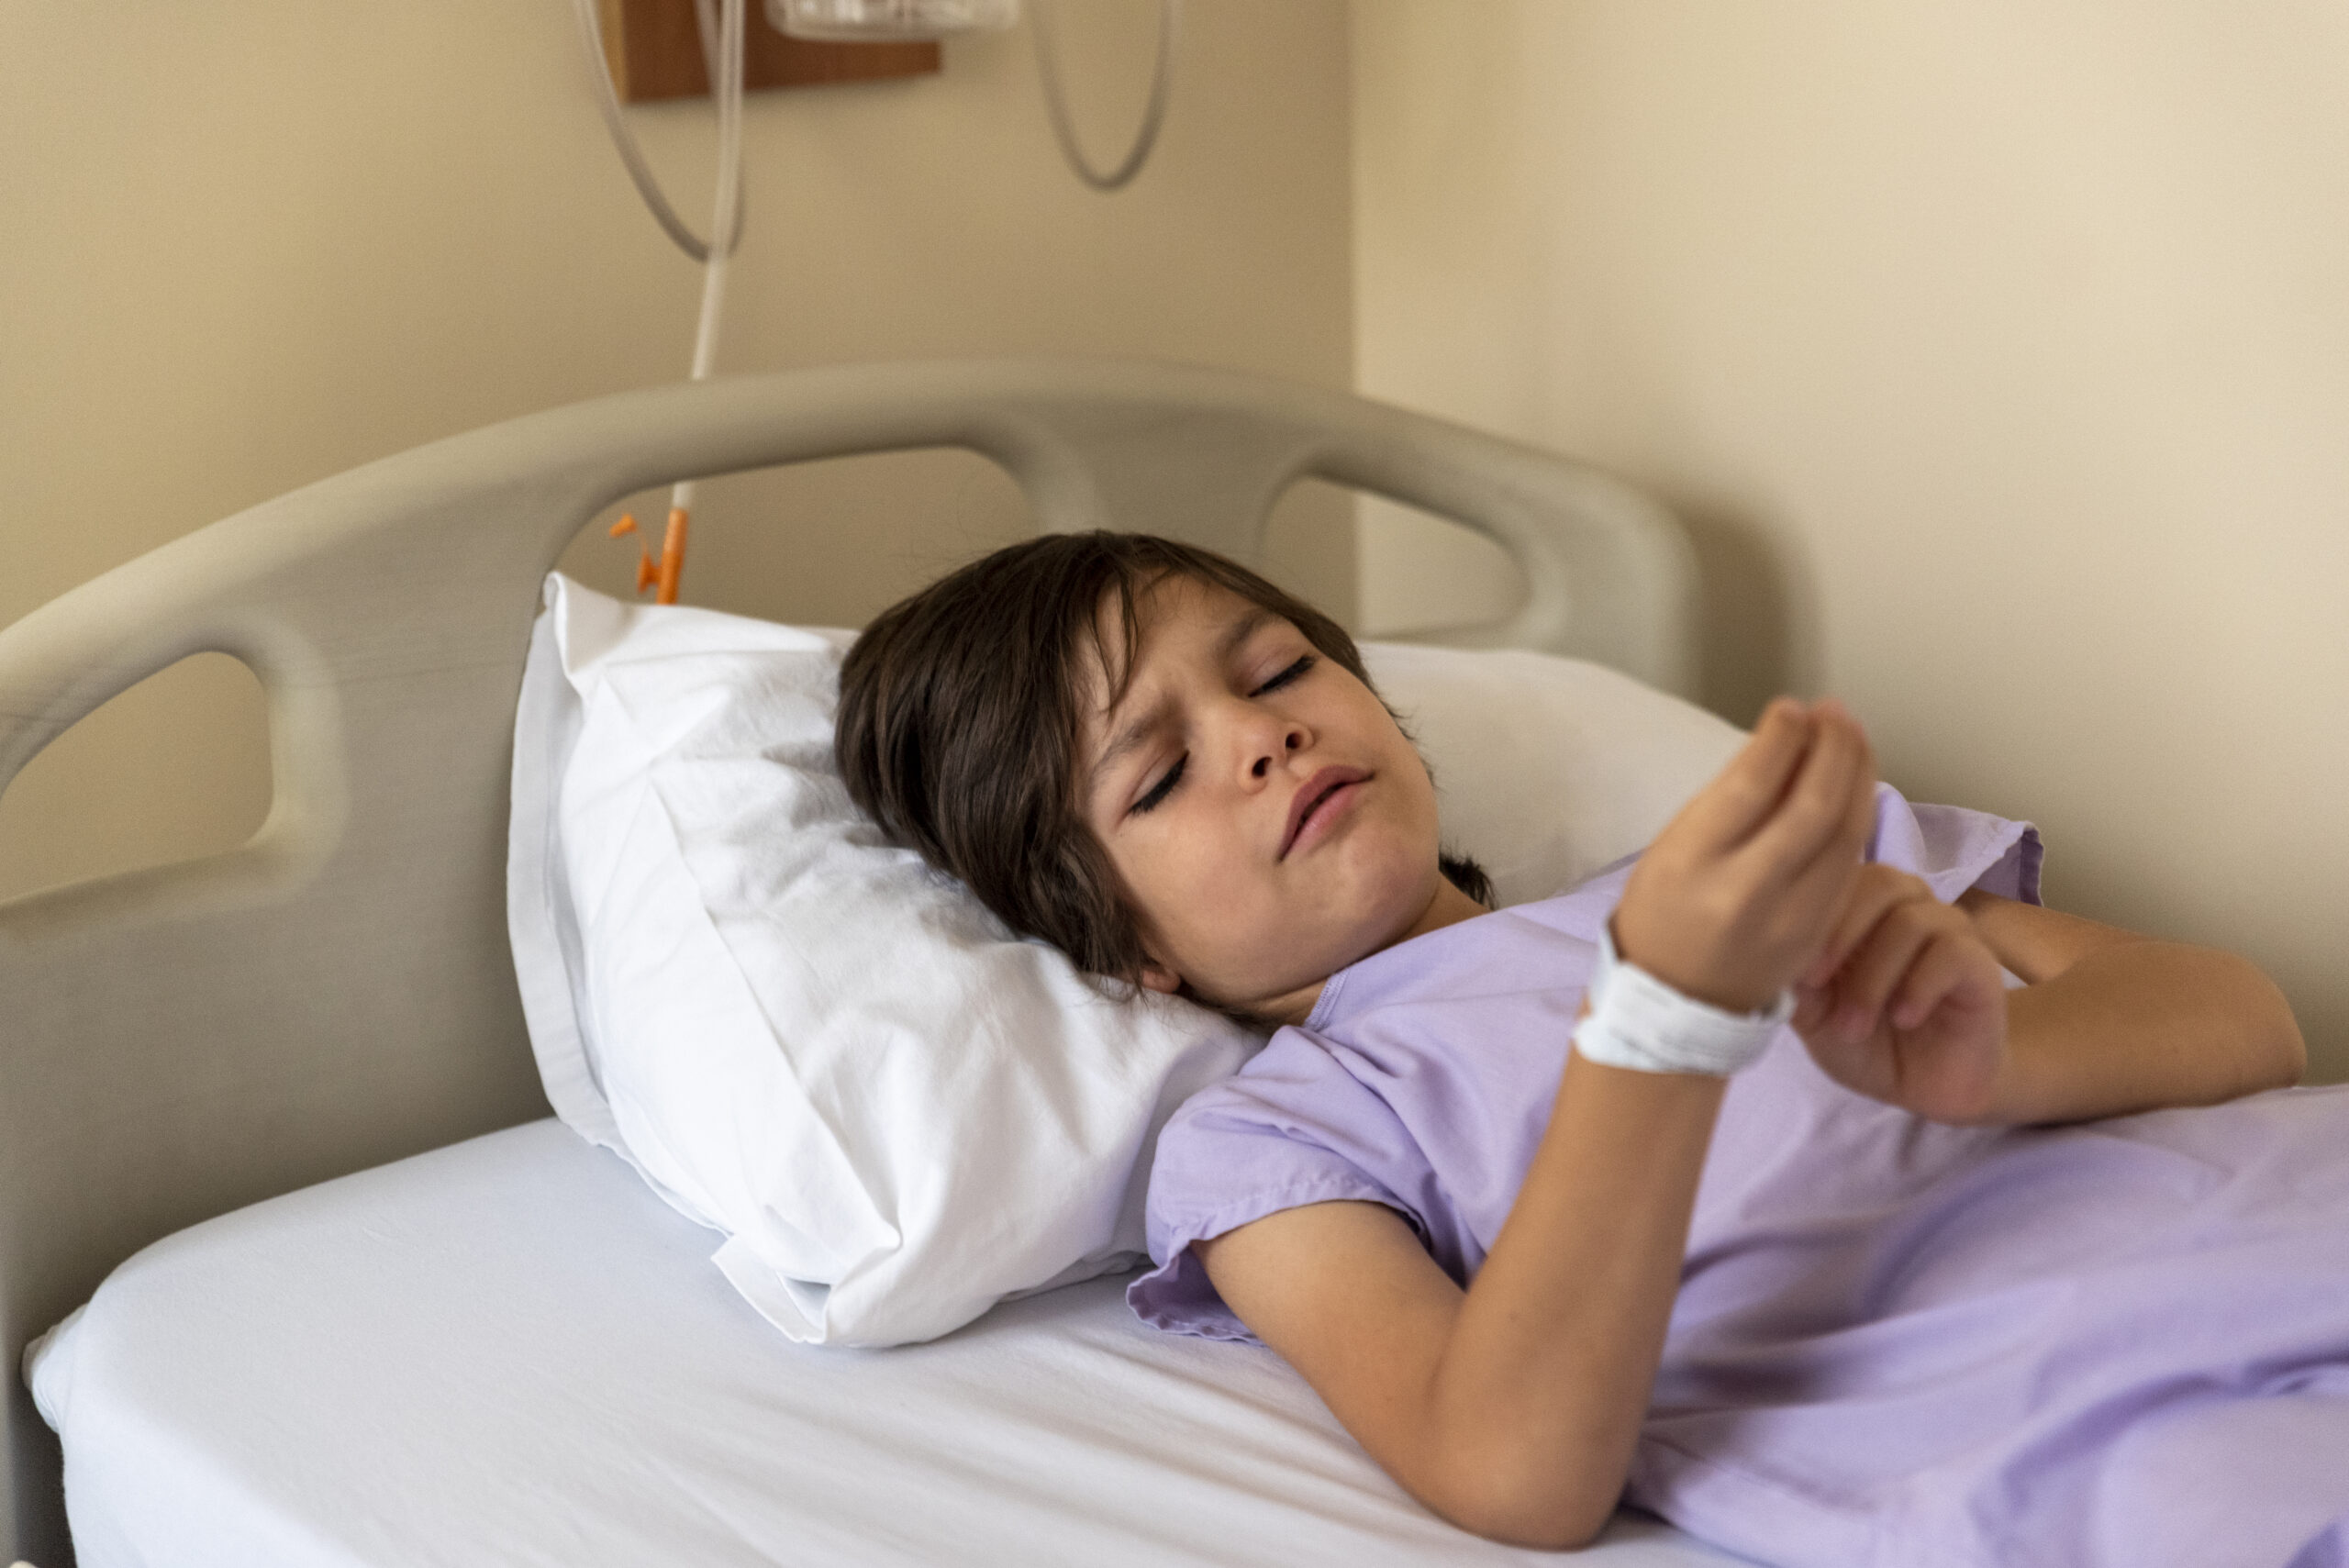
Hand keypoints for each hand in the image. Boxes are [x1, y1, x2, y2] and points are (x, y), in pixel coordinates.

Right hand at [1613, 698, 1878, 1013]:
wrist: (1675, 1000)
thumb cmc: (1663, 911)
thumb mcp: (1672, 848)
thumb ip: (1726, 801)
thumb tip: (1783, 744)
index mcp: (1693, 862)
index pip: (1751, 786)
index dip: (1781, 739)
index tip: (1790, 708)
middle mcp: (1745, 890)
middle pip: (1811, 807)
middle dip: (1832, 748)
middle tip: (1834, 712)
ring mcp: (1789, 916)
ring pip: (1843, 832)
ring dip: (1856, 773)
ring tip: (1851, 734)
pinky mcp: (1818, 931)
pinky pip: (1848, 861)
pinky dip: (1857, 813)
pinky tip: (1855, 783)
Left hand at [1792, 865, 2010, 1122]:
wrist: (1928, 1087)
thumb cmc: (1869, 1043)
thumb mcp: (1816, 1020)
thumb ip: (1796, 985)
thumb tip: (1772, 953)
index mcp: (1865, 910)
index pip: (1842, 874)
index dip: (1815, 912)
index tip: (1794, 967)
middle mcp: (1910, 908)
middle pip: (1882, 882)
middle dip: (1841, 933)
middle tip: (1818, 985)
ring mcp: (1950, 932)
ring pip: (1912, 920)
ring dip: (1873, 977)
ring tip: (1853, 1025)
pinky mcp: (1980, 964)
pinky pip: (1952, 952)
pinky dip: (1919, 986)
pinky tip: (1903, 1018)